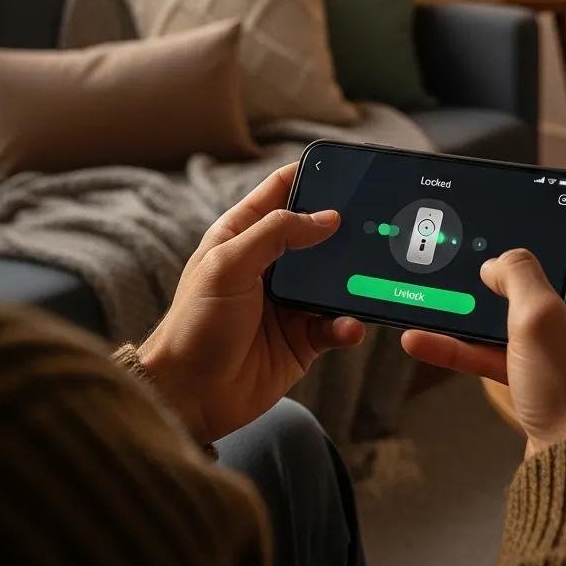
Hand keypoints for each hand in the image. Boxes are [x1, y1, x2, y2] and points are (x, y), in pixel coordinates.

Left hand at [136, 163, 364, 443]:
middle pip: (317, 232)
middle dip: (346, 228)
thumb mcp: (229, 265)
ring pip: (334, 278)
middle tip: (376, 223)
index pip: (283, 190)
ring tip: (370, 278)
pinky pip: (336, 324)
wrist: (189, 397)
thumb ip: (276, 233)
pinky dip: (347, 324)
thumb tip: (327, 217)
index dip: (312, 176)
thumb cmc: (195, 324)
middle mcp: (270, 263)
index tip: (346, 168)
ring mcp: (289, 300)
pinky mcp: (303, 338)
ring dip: (353, 279)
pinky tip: (349, 326)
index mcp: (244, 234)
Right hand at [401, 214, 565, 454]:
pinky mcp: (548, 376)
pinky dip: (469, 344)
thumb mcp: (539, 315)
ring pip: (518, 312)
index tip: (524, 200)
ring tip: (437, 292)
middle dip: (505, 260)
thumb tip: (498, 263)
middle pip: (547, 268)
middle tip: (472, 243)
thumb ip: (517, 272)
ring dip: (477, 305)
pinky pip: (504, 349)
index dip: (558, 211)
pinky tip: (426, 340)